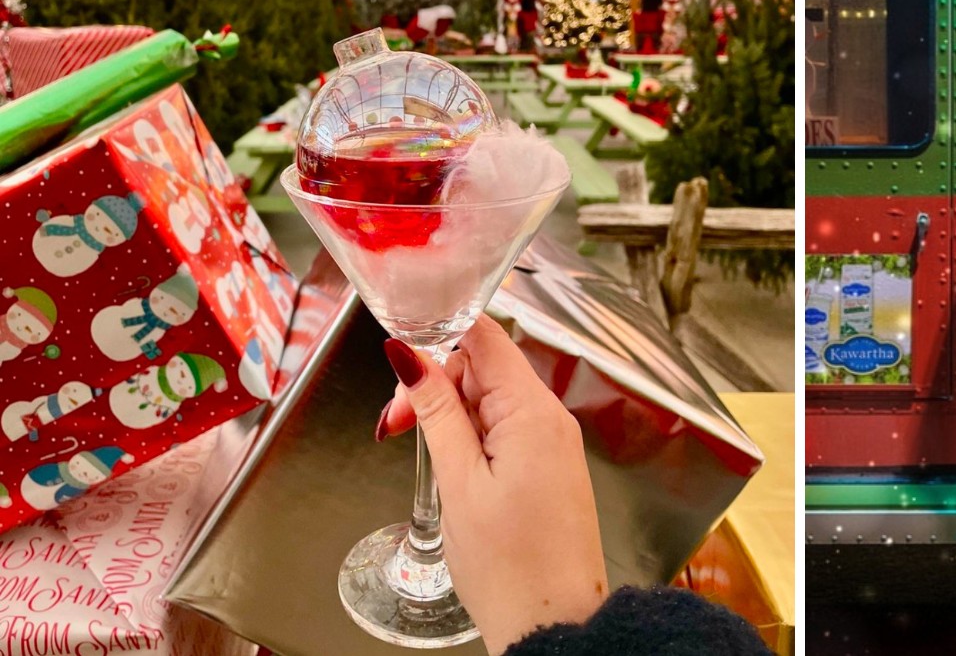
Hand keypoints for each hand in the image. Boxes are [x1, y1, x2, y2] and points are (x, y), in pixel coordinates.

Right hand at [381, 315, 606, 654]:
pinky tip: (450, 466)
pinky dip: (469, 438)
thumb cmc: (510, 565)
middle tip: (396, 427)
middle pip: (483, 368)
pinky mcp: (547, 466)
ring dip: (447, 414)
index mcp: (534, 412)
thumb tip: (410, 354)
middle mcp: (550, 418)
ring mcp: (552, 443)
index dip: (437, 339)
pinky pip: (503, 429)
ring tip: (420, 453)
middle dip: (434, 386)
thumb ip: (437, 412)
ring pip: (489, 400)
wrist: (554, 624)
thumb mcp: (460, 481)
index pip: (486, 337)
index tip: (397, 365)